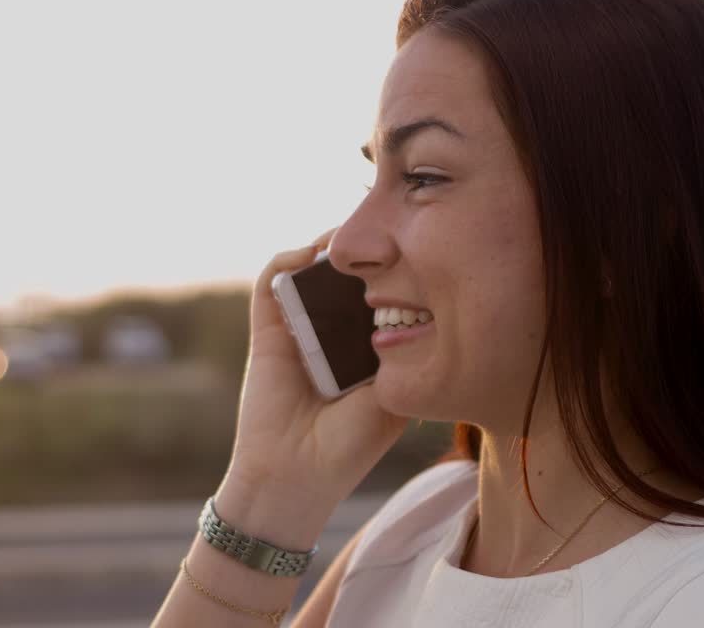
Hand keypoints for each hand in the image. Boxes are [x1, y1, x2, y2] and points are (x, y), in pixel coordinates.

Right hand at [224, 228, 409, 508]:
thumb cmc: (349, 447)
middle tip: (383, 226)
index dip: (394, 267)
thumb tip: (436, 303)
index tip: (415, 244)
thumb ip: (407, 353)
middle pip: (346, 276)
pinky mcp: (267, 331)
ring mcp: (297, 329)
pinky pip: (271, 282)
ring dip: (327, 246)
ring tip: (348, 234)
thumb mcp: (395, 397)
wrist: (295, 477)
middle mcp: (332, 334)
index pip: (380, 293)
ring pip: (309, 270)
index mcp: (365, 349)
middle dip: (364, 251)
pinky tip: (307, 255)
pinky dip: (286, 260)